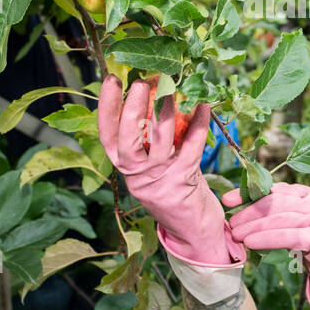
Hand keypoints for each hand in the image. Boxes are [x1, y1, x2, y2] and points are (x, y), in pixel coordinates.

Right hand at [97, 75, 242, 265]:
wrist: (193, 230)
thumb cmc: (173, 187)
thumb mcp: (153, 165)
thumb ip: (149, 138)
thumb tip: (156, 91)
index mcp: (124, 167)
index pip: (107, 135)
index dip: (106, 107)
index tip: (110, 80)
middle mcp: (137, 175)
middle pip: (127, 140)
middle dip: (132, 109)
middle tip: (139, 82)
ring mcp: (159, 180)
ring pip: (160, 143)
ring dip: (166, 112)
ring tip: (172, 88)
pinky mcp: (183, 184)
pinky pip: (191, 149)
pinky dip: (197, 126)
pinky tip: (203, 107)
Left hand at [224, 183, 309, 309]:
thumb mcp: (299, 226)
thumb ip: (280, 215)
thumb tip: (242, 211)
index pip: (276, 190)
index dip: (250, 194)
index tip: (228, 201)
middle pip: (278, 203)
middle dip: (250, 212)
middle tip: (230, 223)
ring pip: (282, 219)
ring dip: (254, 227)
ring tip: (236, 234)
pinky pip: (290, 237)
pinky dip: (267, 239)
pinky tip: (251, 243)